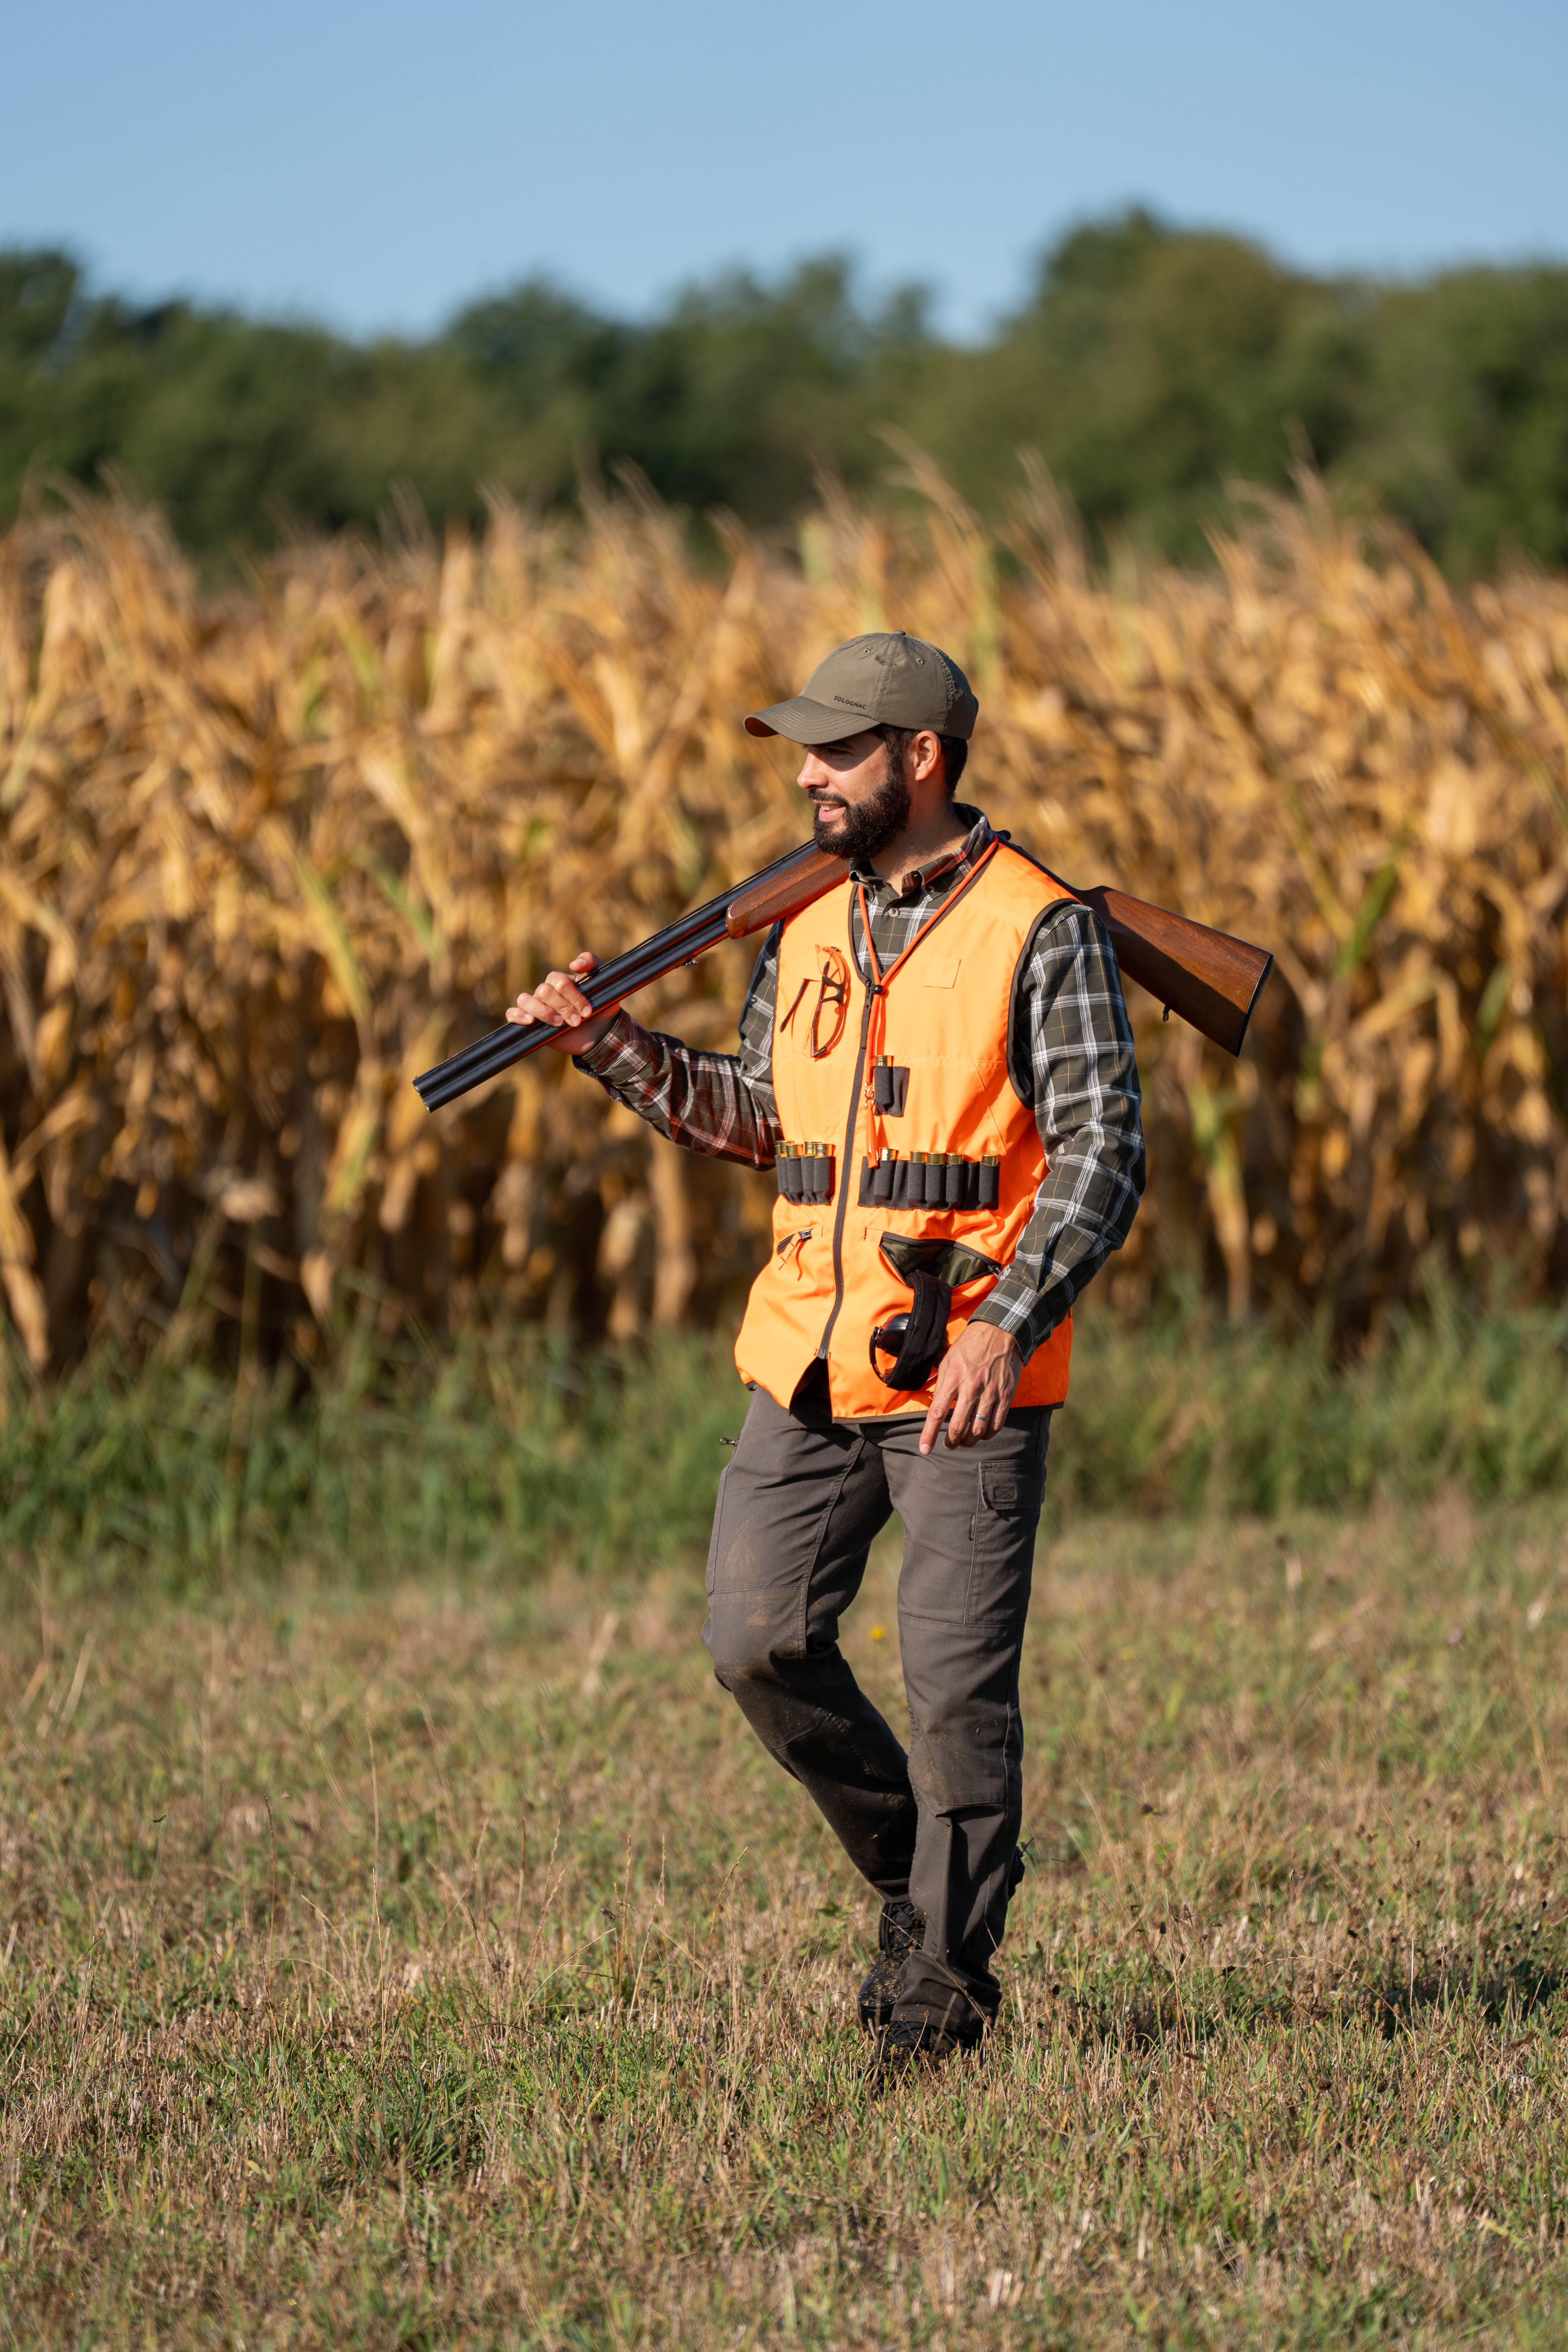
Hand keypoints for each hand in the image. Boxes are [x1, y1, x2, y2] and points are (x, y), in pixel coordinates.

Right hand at [505, 953, 620, 1052]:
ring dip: (543, 1012)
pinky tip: (530, 1021)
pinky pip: (512, 1014)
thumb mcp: (605, 984)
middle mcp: (545, 992)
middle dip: (563, 1007)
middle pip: (543, 991)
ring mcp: (536, 1006)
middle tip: (577, 1021)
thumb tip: (573, 964)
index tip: (587, 1011)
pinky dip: (518, 1015)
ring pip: (525, 999)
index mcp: (559, 981)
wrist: (598, 1034)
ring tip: (559, 1024)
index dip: (573, 997)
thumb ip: (593, 964)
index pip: (558, 982)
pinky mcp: (529, 1022)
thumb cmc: (601, 1007)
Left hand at [919, 1321, 1021, 1454]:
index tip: (925, 1449)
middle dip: (951, 1442)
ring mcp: (990, 1394)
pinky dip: (988, 1434)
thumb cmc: (970, 1346)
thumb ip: (941, 1384)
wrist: (1000, 1333)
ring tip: (965, 1441)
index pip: (937, 1413)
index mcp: (953, 1380)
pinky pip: (996, 1424)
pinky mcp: (1005, 1396)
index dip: (929, 1434)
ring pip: (978, 1430)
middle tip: (949, 1445)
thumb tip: (935, 1406)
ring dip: (969, 1441)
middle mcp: (971, 1389)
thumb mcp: (948, 1360)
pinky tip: (983, 1434)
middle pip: (958, 1427)